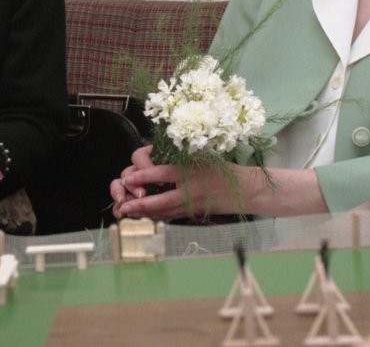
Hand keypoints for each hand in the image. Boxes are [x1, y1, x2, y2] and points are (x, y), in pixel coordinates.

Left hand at [111, 147, 246, 219]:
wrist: (246, 190)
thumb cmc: (224, 168)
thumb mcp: (204, 156)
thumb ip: (181, 157)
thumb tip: (154, 155)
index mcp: (193, 171)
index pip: (164, 173)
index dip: (145, 175)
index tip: (129, 177)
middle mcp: (191, 190)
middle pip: (161, 200)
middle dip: (140, 204)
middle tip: (123, 206)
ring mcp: (193, 204)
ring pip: (164, 211)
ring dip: (145, 213)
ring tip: (128, 214)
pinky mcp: (193, 212)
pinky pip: (171, 215)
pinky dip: (156, 216)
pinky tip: (144, 216)